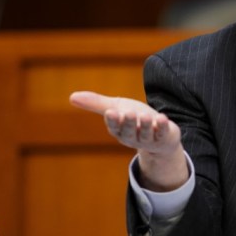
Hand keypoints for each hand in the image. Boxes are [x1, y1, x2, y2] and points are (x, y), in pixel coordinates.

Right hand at [70, 91, 187, 189]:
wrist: (158, 132)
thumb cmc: (134, 118)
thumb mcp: (117, 108)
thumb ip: (97, 104)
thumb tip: (71, 97)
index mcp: (120, 130)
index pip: (114, 127)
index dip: (113, 121)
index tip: (111, 112)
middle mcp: (133, 137)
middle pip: (129, 132)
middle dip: (129, 123)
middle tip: (129, 113)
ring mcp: (149, 139)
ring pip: (147, 135)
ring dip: (147, 126)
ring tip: (146, 116)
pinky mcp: (164, 138)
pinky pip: (163, 134)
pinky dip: (163, 127)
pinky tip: (162, 118)